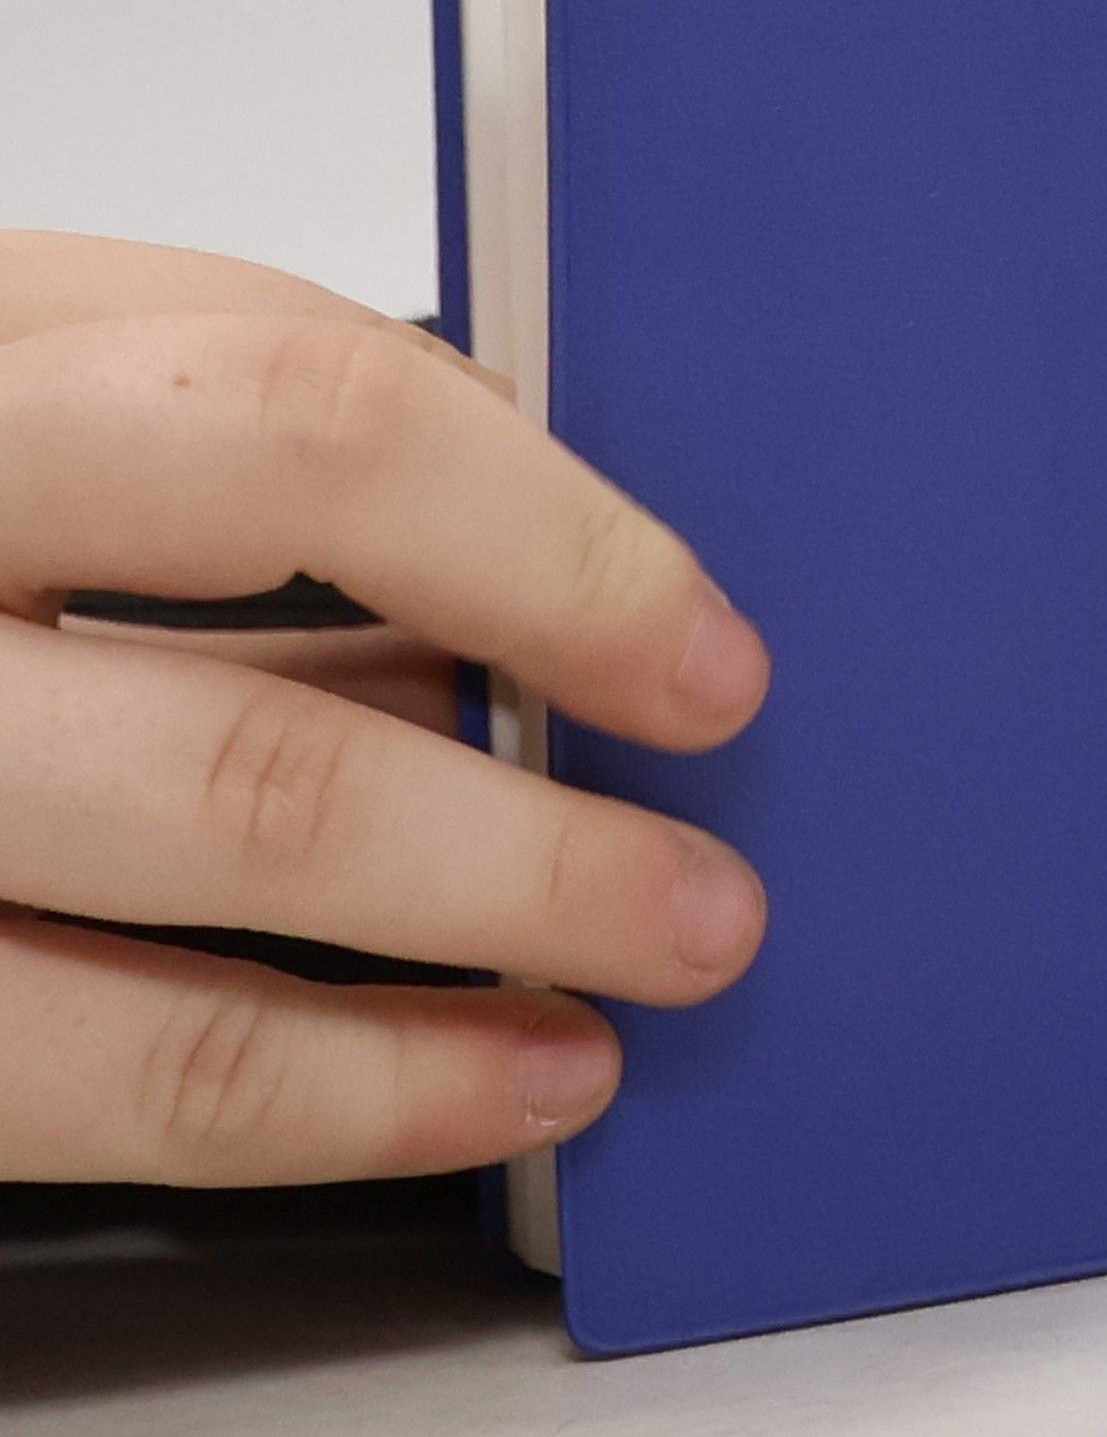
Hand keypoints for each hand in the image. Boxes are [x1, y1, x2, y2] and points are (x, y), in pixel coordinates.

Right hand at [0, 233, 770, 1183]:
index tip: (706, 657)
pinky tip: (481, 1078)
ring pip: (166, 988)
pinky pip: (98, 1097)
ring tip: (627, 1001)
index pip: (308, 430)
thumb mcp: (41, 336)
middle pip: (248, 765)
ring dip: (456, 1006)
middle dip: (529, 853)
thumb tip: (543, 480)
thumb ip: (257, 379)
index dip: (552, 553)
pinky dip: (338, 1100)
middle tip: (709, 890)